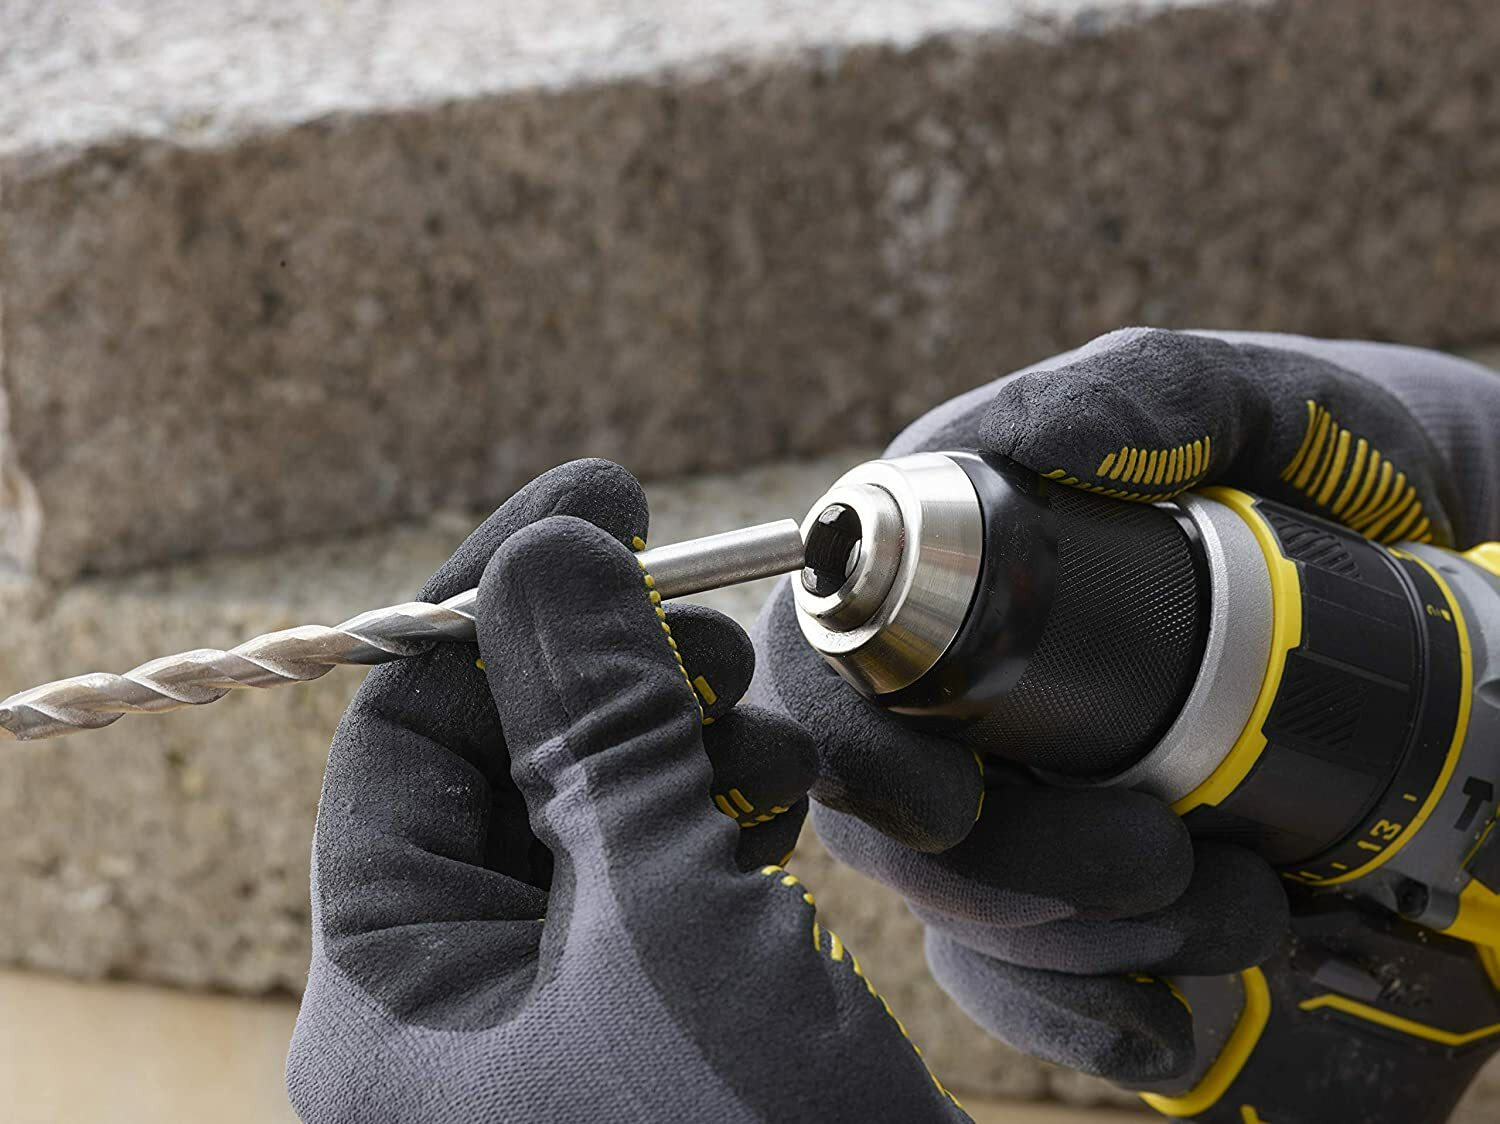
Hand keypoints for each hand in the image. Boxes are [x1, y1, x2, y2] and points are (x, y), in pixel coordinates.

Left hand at [286, 459, 969, 1122]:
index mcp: (394, 996)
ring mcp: (566, 1017)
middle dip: (605, 673)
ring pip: (595, 813)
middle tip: (707, 622)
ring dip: (677, 738)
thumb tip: (546, 549)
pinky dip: (719, 811)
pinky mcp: (662, 1022)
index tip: (600, 499)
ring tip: (764, 724)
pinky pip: (662, 875)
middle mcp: (459, 1007)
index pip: (403, 738)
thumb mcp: (667, 928)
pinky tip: (783, 791)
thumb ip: (599, 731)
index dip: (496, 601)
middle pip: (500, 767)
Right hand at [755, 329, 1499, 1084]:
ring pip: (967, 911)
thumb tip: (1027, 452)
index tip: (945, 803)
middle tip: (1162, 861)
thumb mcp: (1254, 407)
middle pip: (889, 818)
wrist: (1446, 542)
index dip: (851, 746)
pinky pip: (1032, 976)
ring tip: (1242, 909)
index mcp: (960, 568)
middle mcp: (966, 689)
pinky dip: (1082, 1012)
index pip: (831, 666)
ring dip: (1080, 941)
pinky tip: (1161, 1015)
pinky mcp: (1088, 868)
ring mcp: (1025, 787)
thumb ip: (1143, 396)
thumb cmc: (1325, 462)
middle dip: (1007, 872)